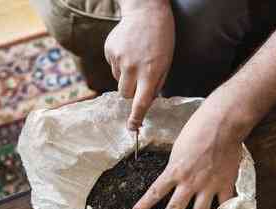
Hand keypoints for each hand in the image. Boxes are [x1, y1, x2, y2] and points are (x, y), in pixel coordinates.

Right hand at [104, 0, 174, 129]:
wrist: (146, 12)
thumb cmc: (161, 40)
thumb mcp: (166, 64)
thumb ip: (156, 85)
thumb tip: (146, 102)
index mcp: (150, 72)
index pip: (141, 102)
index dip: (136, 117)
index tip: (132, 128)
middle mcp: (132, 67)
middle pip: (126, 95)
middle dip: (132, 92)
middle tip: (141, 77)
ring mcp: (119, 58)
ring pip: (119, 82)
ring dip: (126, 77)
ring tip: (136, 59)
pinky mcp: (109, 51)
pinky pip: (112, 68)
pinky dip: (120, 64)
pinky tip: (128, 51)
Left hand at [131, 104, 242, 208]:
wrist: (222, 124)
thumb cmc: (198, 129)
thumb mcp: (179, 147)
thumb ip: (177, 164)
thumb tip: (174, 173)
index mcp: (175, 171)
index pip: (155, 192)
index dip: (144, 205)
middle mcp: (189, 182)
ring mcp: (208, 186)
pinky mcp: (225, 184)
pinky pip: (224, 204)